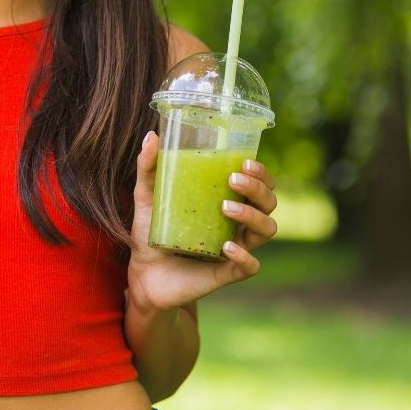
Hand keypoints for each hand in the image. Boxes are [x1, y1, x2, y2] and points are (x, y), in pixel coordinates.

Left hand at [126, 131, 278, 312]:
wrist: (141, 274)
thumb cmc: (150, 232)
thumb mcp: (146, 198)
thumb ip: (148, 168)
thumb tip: (152, 136)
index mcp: (226, 203)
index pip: (259, 185)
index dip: (262, 174)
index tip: (245, 162)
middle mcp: (236, 225)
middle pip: (269, 203)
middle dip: (258, 189)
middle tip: (233, 180)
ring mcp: (235, 249)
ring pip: (266, 230)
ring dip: (252, 215)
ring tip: (225, 207)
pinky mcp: (227, 273)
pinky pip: (250, 266)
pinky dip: (244, 255)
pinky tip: (226, 247)